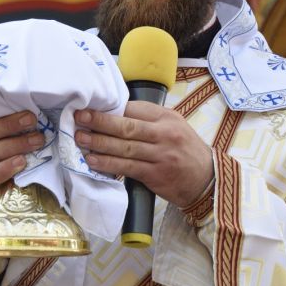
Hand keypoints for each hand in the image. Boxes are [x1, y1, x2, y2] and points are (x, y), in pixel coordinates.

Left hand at [74, 103, 213, 208]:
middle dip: (100, 121)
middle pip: (127, 126)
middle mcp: (164, 134)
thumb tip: (115, 114)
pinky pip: (127, 167)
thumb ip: (149, 120)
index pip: (134, 108)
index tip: (91, 106)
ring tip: (80, 138)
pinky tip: (93, 160)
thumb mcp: (174, 126)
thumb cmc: (184, 149)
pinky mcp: (155, 174)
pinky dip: (108, 163)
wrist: (205, 178)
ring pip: (124, 147)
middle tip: (79, 117)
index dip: (111, 108)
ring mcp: (160, 155)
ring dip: (99, 142)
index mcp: (166, 117)